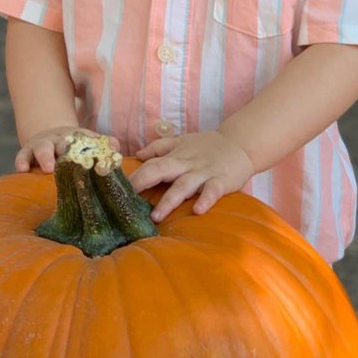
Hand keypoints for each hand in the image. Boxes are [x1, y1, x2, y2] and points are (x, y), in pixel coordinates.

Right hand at [15, 127, 118, 173]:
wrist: (50, 135)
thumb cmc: (74, 147)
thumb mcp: (89, 143)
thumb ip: (104, 145)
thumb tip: (116, 147)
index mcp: (76, 138)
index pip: (84, 140)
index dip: (90, 147)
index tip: (97, 156)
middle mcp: (59, 140)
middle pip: (62, 143)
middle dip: (66, 151)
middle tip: (71, 161)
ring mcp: (42, 145)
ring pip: (42, 148)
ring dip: (45, 157)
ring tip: (48, 168)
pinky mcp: (26, 153)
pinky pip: (22, 155)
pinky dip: (21, 161)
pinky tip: (22, 170)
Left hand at [129, 131, 252, 221]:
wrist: (240, 144)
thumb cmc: (207, 146)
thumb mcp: (182, 141)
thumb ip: (159, 147)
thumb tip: (137, 154)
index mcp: (176, 156)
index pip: (150, 164)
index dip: (134, 175)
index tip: (116, 188)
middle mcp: (187, 164)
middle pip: (162, 170)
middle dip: (144, 183)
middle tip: (126, 201)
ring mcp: (204, 173)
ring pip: (184, 185)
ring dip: (170, 200)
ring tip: (156, 216)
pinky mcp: (221, 181)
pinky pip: (212, 191)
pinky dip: (205, 199)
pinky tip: (197, 210)